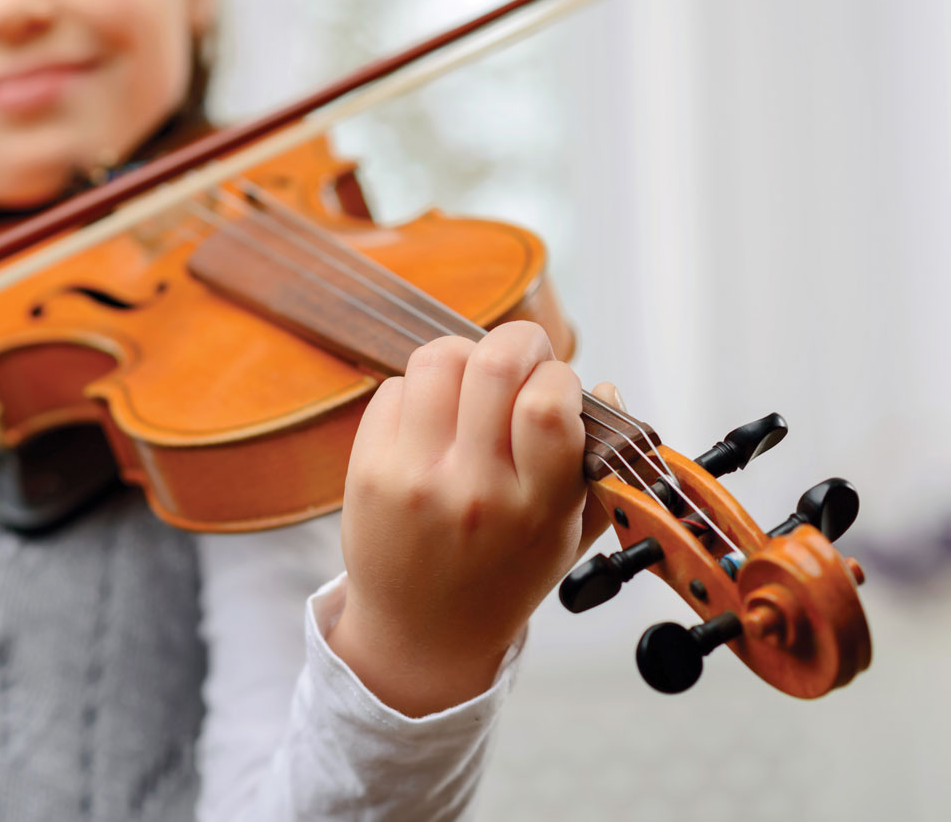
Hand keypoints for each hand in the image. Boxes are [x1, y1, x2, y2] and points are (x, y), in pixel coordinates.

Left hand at [328, 321, 616, 715]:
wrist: (424, 631)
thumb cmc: (502, 574)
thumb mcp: (567, 533)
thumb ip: (600, 464)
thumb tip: (604, 387)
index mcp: (537, 506)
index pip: (550, 403)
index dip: (558, 376)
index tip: (555, 389)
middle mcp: (475, 490)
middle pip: (493, 362)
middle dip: (517, 342)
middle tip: (519, 359)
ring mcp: (415, 478)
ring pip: (439, 358)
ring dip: (464, 357)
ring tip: (472, 386)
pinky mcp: (370, 470)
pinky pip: (395, 387)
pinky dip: (420, 390)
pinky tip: (432, 422)